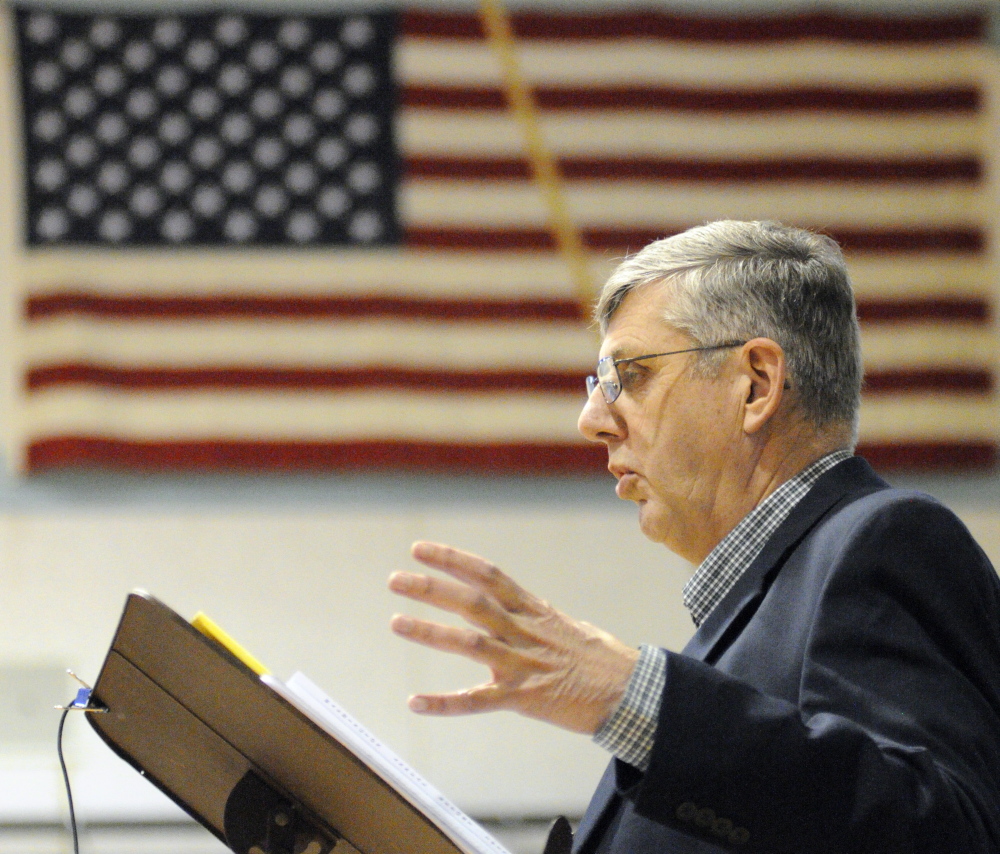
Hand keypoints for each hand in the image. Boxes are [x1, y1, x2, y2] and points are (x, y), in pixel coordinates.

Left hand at [388, 541, 639, 734]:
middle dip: (432, 589)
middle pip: (472, 602)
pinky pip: (479, 701)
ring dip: (431, 632)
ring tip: (397, 622)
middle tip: (396, 580)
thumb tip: (517, 607)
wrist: (633, 692)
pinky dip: (445, 702)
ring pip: (470, 643)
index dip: (453, 559)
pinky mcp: (525, 698)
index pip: (488, 575)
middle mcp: (525, 631)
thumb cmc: (604, 659)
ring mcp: (524, 664)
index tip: (421, 549)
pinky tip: (415, 702)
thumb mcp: (568, 626)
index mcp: (534, 610)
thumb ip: (535, 617)